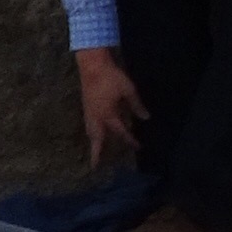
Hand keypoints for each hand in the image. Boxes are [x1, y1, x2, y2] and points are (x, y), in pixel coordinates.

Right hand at [75, 46, 146, 165]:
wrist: (92, 65)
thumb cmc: (111, 77)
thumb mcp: (128, 90)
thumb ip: (136, 105)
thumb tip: (146, 118)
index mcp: (108, 114)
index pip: (120, 132)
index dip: (130, 140)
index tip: (138, 147)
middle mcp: (96, 117)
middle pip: (96, 139)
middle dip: (96, 153)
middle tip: (95, 166)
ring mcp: (89, 112)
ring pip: (90, 133)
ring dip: (93, 143)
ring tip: (95, 152)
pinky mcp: (86, 107)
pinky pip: (88, 126)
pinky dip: (91, 133)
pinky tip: (94, 133)